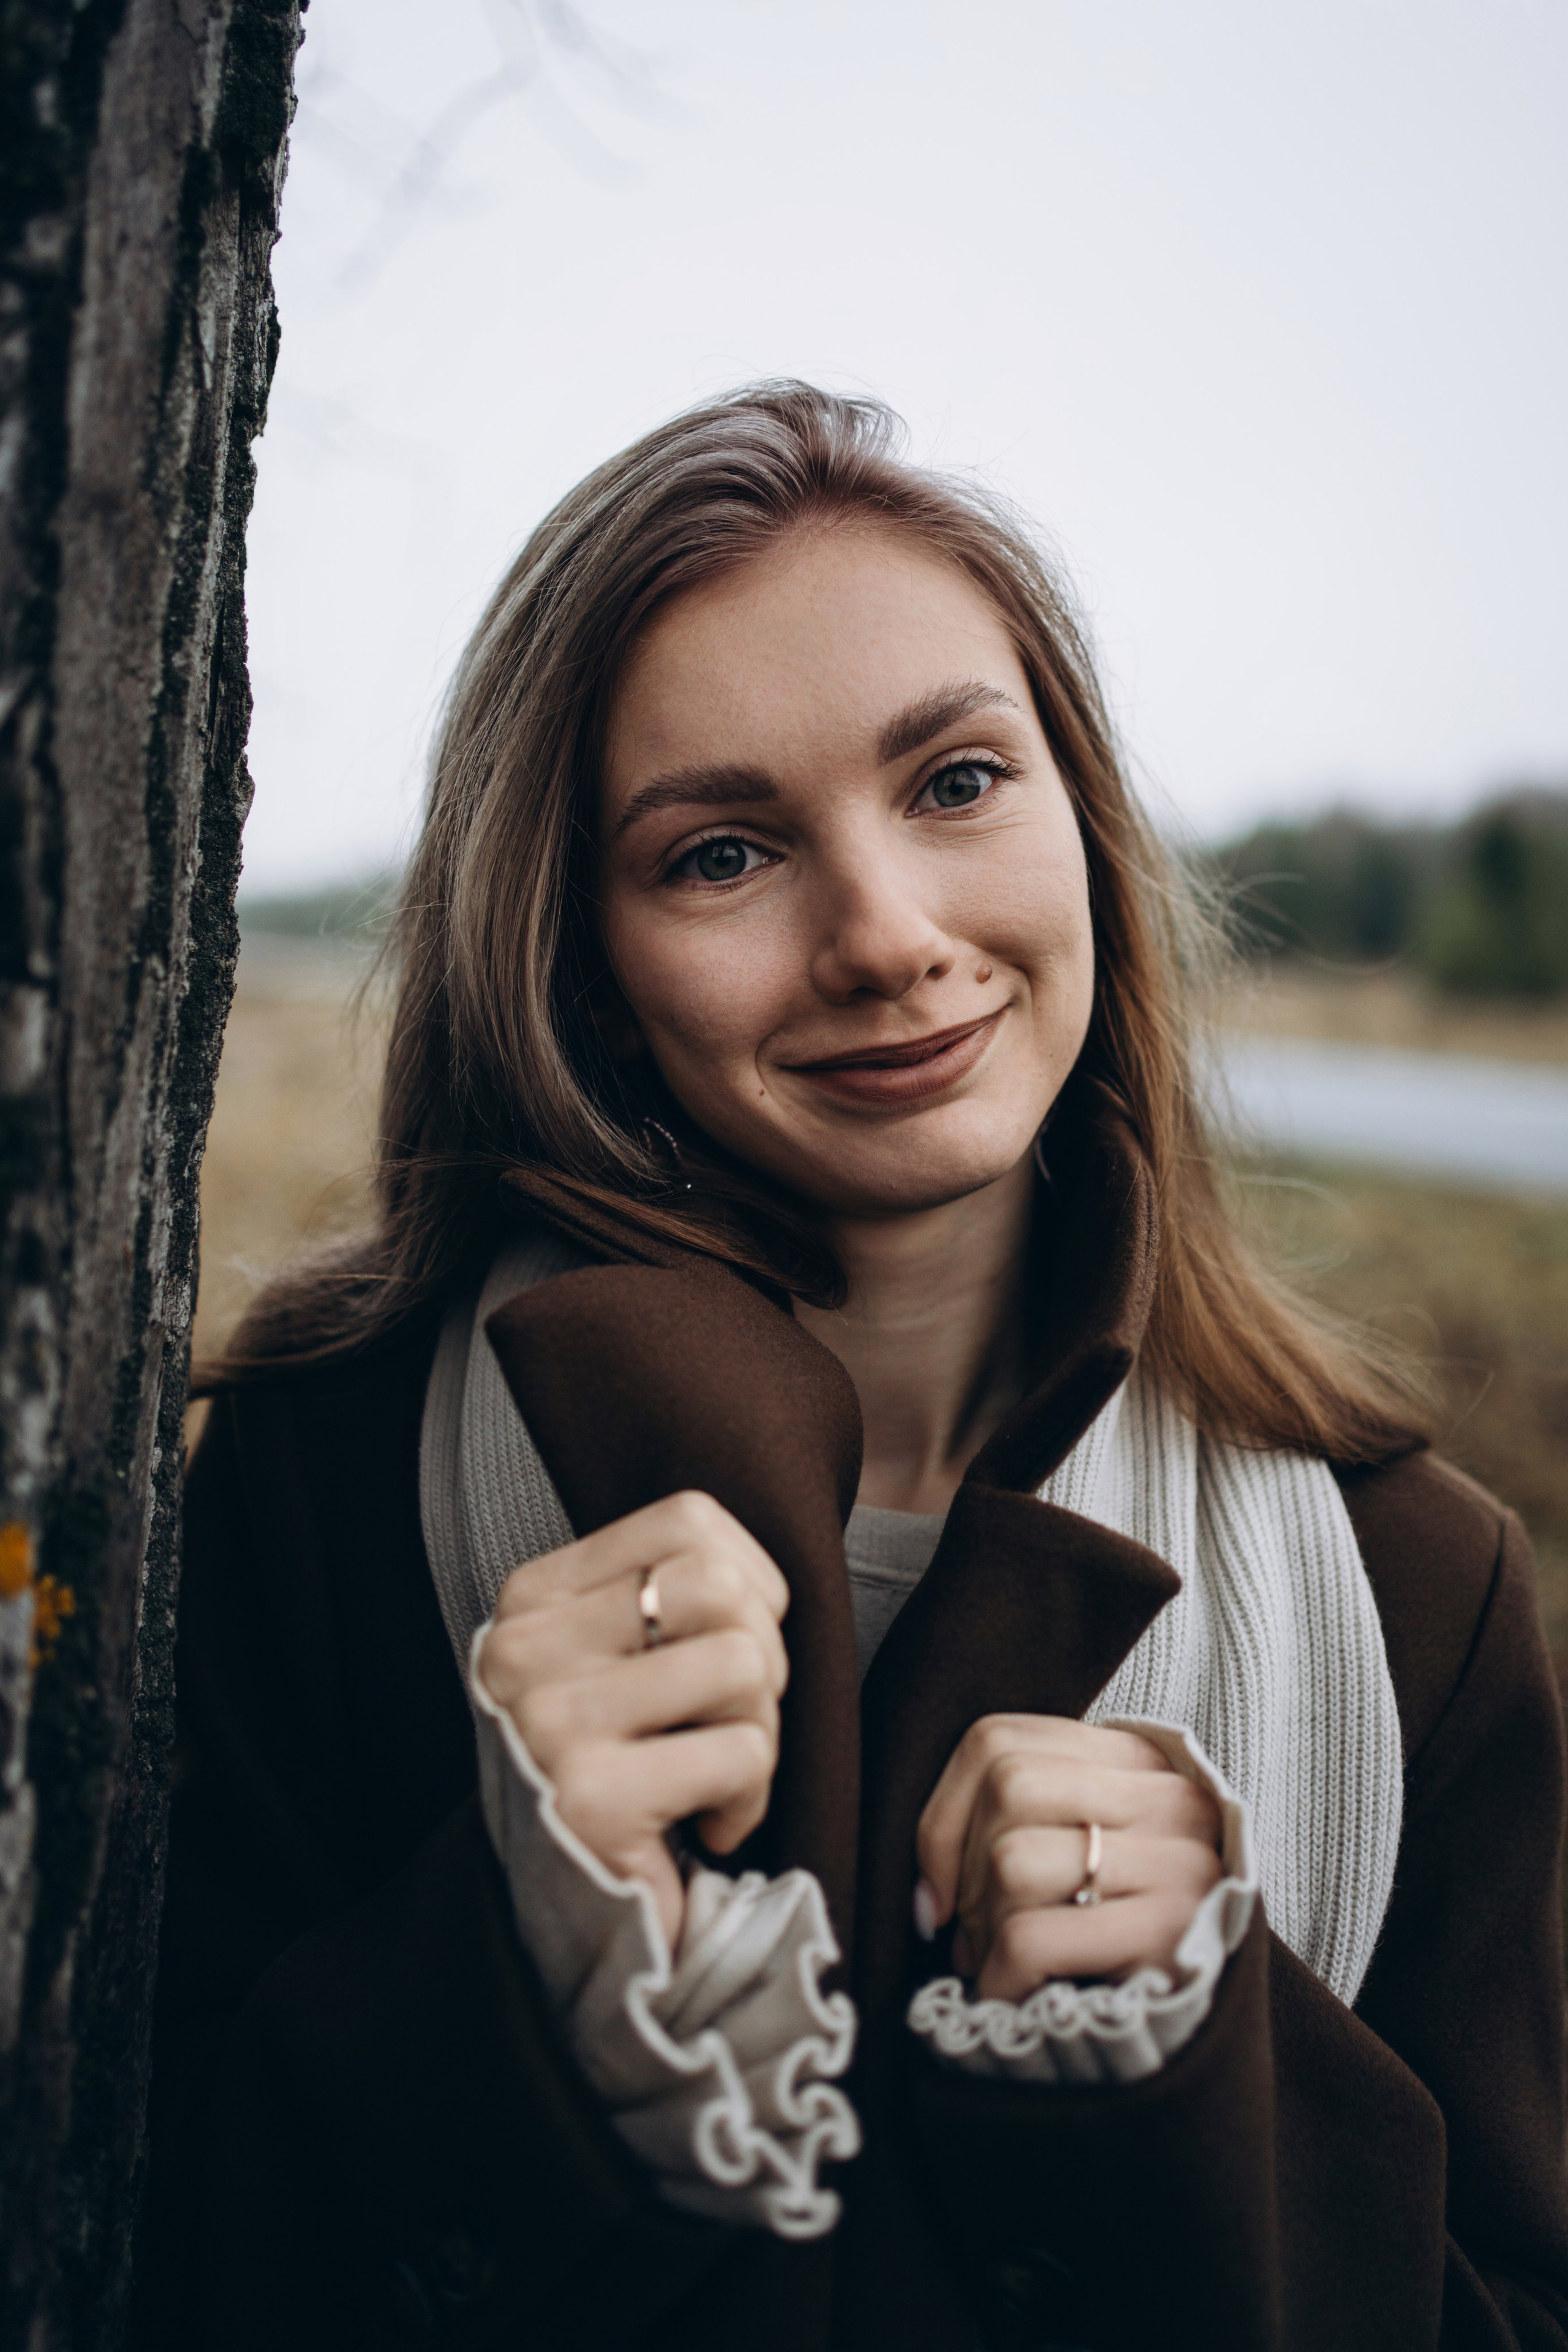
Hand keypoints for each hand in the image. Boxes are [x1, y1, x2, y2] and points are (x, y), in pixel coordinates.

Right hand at [477, 1491, 789, 1947]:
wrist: (562, 1919)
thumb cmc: (614, 1772)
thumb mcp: (617, 1660)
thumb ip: (668, 1597)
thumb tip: (768, 1576)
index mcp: (533, 1599)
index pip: (688, 1521)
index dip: (751, 1582)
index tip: (729, 1648)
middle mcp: (526, 1648)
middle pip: (722, 1586)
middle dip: (763, 1660)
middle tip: (730, 1724)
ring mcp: (551, 1721)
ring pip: (742, 1662)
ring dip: (760, 1733)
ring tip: (718, 1775)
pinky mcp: (592, 1799)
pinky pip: (741, 1753)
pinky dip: (751, 1799)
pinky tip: (708, 1827)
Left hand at [914, 1715, 1222, 2001]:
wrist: (1209, 2022)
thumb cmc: (1121, 1943)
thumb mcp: (1077, 1860)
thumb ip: (1016, 1827)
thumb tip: (928, 1896)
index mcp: (1139, 1764)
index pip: (998, 1740)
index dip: (943, 1815)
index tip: (937, 1887)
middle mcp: (1169, 1801)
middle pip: (1007, 1786)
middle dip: (966, 1875)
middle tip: (975, 1935)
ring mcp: (1179, 1865)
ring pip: (1013, 1858)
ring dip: (985, 1930)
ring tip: (1001, 1966)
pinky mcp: (1171, 1935)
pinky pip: (1031, 1938)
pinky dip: (999, 1979)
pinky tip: (1013, 2000)